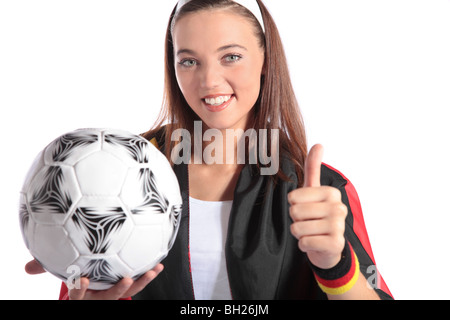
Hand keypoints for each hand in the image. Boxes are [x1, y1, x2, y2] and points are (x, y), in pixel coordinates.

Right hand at [25, 259, 162, 299]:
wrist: (88, 288)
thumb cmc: (74, 276)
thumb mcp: (60, 272)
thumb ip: (47, 268)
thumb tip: (27, 268)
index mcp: (83, 295)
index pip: (79, 295)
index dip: (80, 289)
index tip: (83, 279)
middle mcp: (99, 297)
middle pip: (109, 297)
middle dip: (118, 289)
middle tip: (127, 279)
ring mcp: (113, 294)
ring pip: (129, 292)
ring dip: (142, 282)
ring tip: (152, 271)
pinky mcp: (125, 288)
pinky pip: (138, 284)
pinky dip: (148, 274)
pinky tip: (159, 264)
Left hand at [288, 144, 347, 269]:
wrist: (327, 247)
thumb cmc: (316, 215)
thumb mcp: (313, 190)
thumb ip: (313, 168)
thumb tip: (318, 143)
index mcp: (331, 193)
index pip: (293, 197)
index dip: (293, 205)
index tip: (305, 208)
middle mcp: (339, 208)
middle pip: (294, 212)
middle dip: (296, 220)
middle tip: (308, 222)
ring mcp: (339, 227)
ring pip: (298, 228)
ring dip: (299, 233)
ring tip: (310, 232)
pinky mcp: (336, 245)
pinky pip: (305, 242)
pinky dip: (304, 245)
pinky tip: (314, 243)